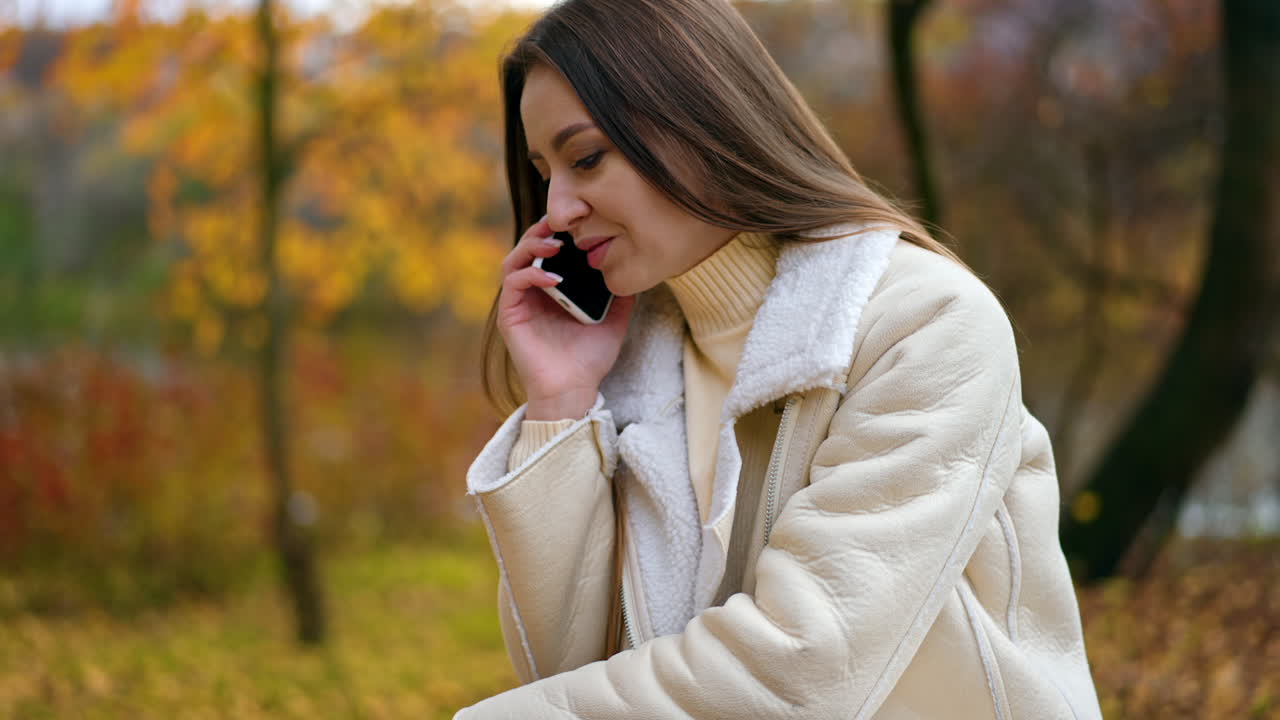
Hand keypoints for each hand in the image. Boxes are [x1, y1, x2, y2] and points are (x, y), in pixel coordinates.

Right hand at [496, 216, 635, 420]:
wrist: (574, 390)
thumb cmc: (589, 358)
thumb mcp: (613, 319)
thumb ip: (620, 294)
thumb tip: (635, 268)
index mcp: (551, 289)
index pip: (547, 249)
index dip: (557, 230)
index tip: (577, 219)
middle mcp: (532, 292)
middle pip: (527, 247)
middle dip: (542, 230)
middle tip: (561, 222)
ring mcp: (519, 303)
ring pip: (513, 260)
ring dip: (532, 246)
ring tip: (556, 244)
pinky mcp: (509, 316)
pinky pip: (513, 284)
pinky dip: (531, 274)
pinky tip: (555, 278)